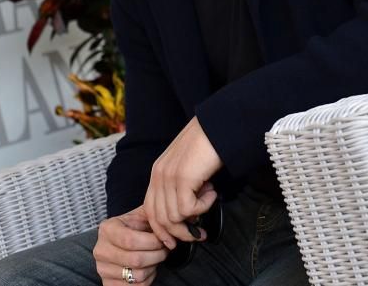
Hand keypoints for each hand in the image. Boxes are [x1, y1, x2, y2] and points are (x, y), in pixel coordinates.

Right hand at [93, 207, 167, 283]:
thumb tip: (168, 230)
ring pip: (137, 276)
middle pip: (136, 260)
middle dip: (157, 255)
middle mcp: (101, 250)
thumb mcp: (141, 215)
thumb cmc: (134, 228)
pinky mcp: (108, 284)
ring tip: (154, 258)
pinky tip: (148, 268)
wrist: (120, 242)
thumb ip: (153, 217)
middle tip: (163, 250)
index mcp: (107, 229)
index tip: (163, 240)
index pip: (130, 240)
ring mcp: (103, 269)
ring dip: (153, 267)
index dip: (152, 242)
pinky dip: (148, 279)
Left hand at [143, 116, 221, 248]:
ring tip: (210, 200)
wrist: (217, 126)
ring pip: (174, 218)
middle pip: (159, 219)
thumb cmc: (207, 146)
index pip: (150, 211)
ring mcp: (169, 177)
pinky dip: (203, 206)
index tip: (175, 242)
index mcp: (157, 173)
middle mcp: (159, 175)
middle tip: (198, 235)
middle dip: (178, 234)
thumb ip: (181, 187)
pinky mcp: (182, 178)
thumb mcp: (187, 169)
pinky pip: (188, 209)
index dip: (161, 230)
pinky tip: (213, 192)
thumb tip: (187, 214)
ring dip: (195, 217)